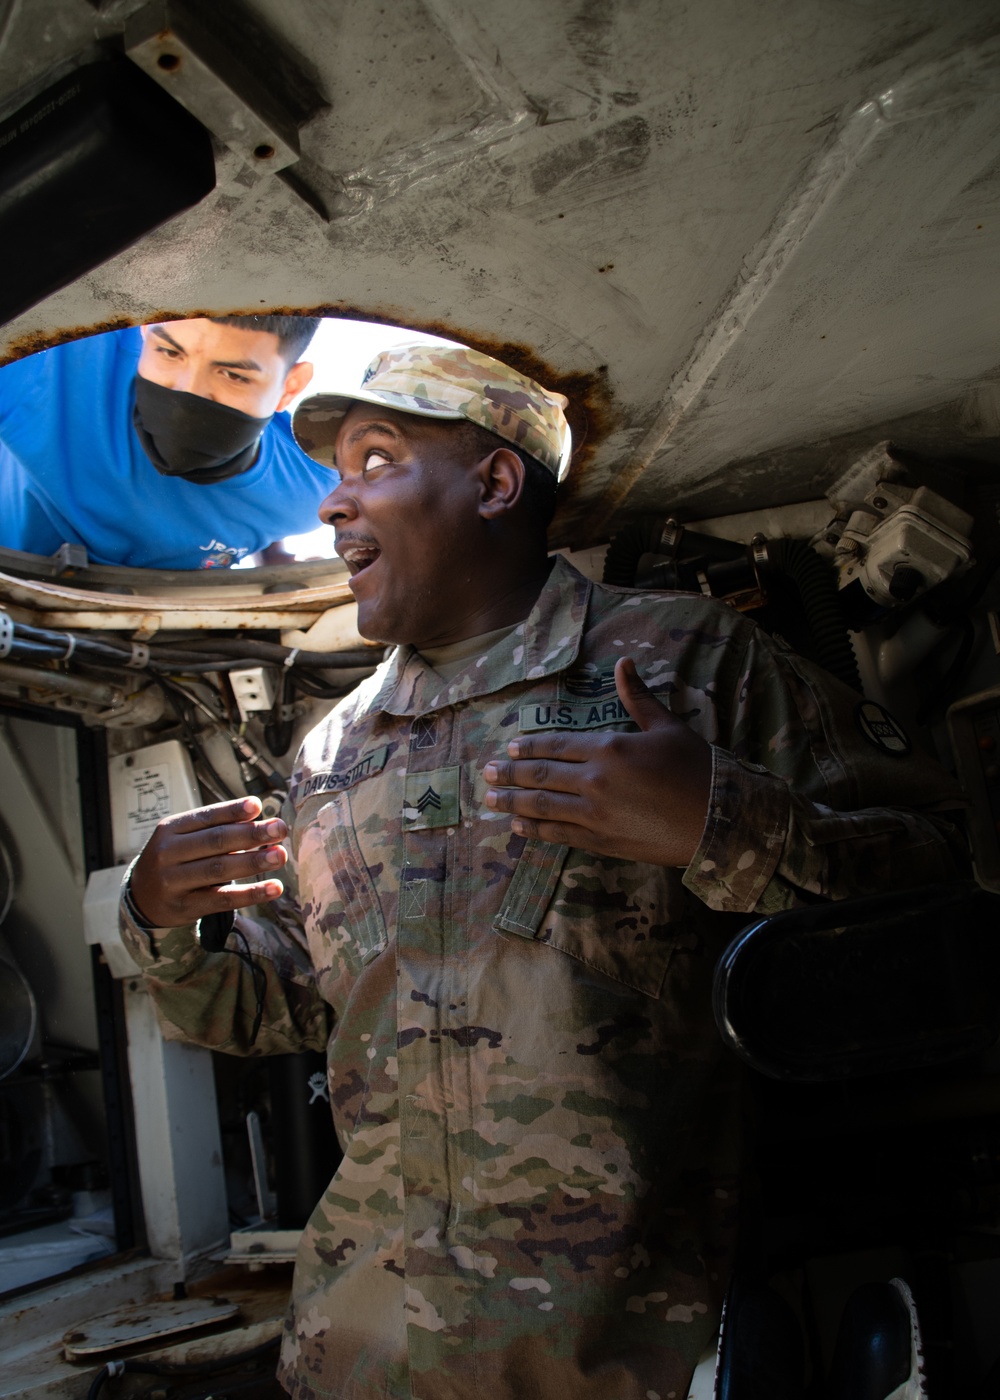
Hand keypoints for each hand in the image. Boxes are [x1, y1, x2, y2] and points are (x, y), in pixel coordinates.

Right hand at [129, 796, 287, 927]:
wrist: (142, 897)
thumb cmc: (176, 860)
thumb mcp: (185, 838)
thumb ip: (217, 827)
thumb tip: (258, 816)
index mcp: (171, 829)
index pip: (206, 816)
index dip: (233, 811)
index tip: (258, 806)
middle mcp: (168, 853)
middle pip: (215, 841)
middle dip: (251, 834)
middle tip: (280, 829)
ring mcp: (173, 882)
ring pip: (219, 869)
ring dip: (253, 862)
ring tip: (280, 856)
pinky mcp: (184, 907)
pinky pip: (222, 899)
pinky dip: (251, 893)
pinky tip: (274, 888)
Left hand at [483, 657, 711, 866]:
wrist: (718, 819)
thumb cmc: (696, 769)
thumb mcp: (667, 726)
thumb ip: (638, 697)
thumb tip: (624, 662)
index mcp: (609, 748)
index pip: (557, 744)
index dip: (531, 746)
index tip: (510, 746)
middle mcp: (595, 781)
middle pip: (542, 775)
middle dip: (511, 774)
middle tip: (486, 773)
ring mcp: (595, 814)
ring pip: (543, 807)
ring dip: (513, 804)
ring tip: (490, 801)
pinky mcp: (602, 841)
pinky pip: (560, 835)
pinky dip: (535, 832)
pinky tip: (517, 829)